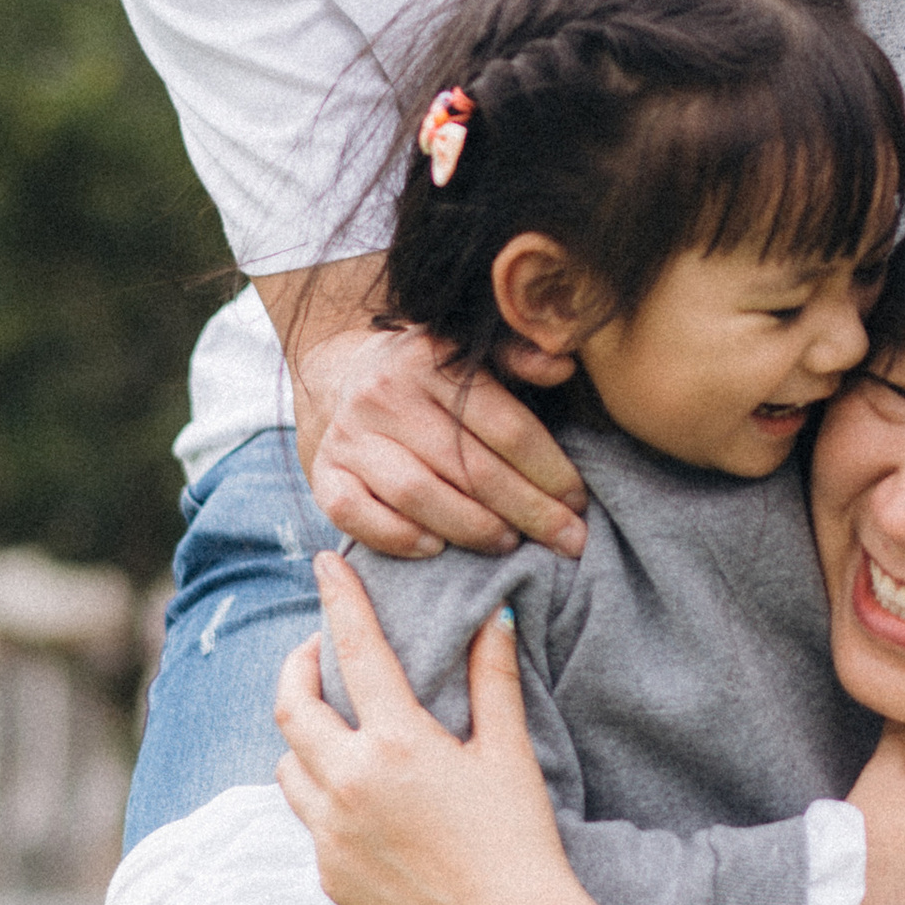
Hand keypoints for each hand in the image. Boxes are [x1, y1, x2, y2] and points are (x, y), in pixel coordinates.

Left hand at [276, 558, 581, 904]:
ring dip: (304, 740)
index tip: (325, 566)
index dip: (339, 600)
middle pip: (291, 707)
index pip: (355, 650)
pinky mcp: (328, 876)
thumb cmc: (518, 842)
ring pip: (289, 767)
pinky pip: (307, 822)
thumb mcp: (508, 753)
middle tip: (318, 655)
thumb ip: (493, 680)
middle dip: (298, 670)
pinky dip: (322, 799)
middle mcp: (349, 783)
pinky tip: (358, 803)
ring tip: (336, 731)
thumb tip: (495, 619)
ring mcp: (331, 835)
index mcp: (397, 743)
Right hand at [299, 320, 587, 560]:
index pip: (507, 427)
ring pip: (418, 494)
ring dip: (472, 528)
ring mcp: (350, 435)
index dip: (551, 471)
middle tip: (567, 540)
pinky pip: (357, 516)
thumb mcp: (475, 356)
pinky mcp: (324, 473)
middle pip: (470, 467)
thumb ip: (520, 358)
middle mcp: (385, 393)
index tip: (579, 502)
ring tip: (508, 543)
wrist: (347, 378)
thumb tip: (562, 364)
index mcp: (433, 359)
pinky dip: (399, 538)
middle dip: (529, 511)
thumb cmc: (433, 379)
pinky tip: (436, 549)